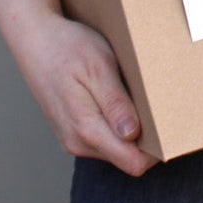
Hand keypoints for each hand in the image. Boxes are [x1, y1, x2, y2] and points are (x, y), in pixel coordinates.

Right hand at [13, 8, 156, 176]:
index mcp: (86, 130)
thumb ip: (114, 103)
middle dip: (147, 137)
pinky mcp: (73, 131)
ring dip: (132, 129)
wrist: (34, 39)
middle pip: (128, 157)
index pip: (133, 163)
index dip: (157, 149)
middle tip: (155, 103)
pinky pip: (105, 138)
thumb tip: (131, 134)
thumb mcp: (98, 67)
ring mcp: (74, 139)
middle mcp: (78, 143)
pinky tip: (118, 97)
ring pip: (117, 148)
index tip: (168, 124)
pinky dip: (117, 123)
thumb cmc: (68, 48)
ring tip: (134, 95)